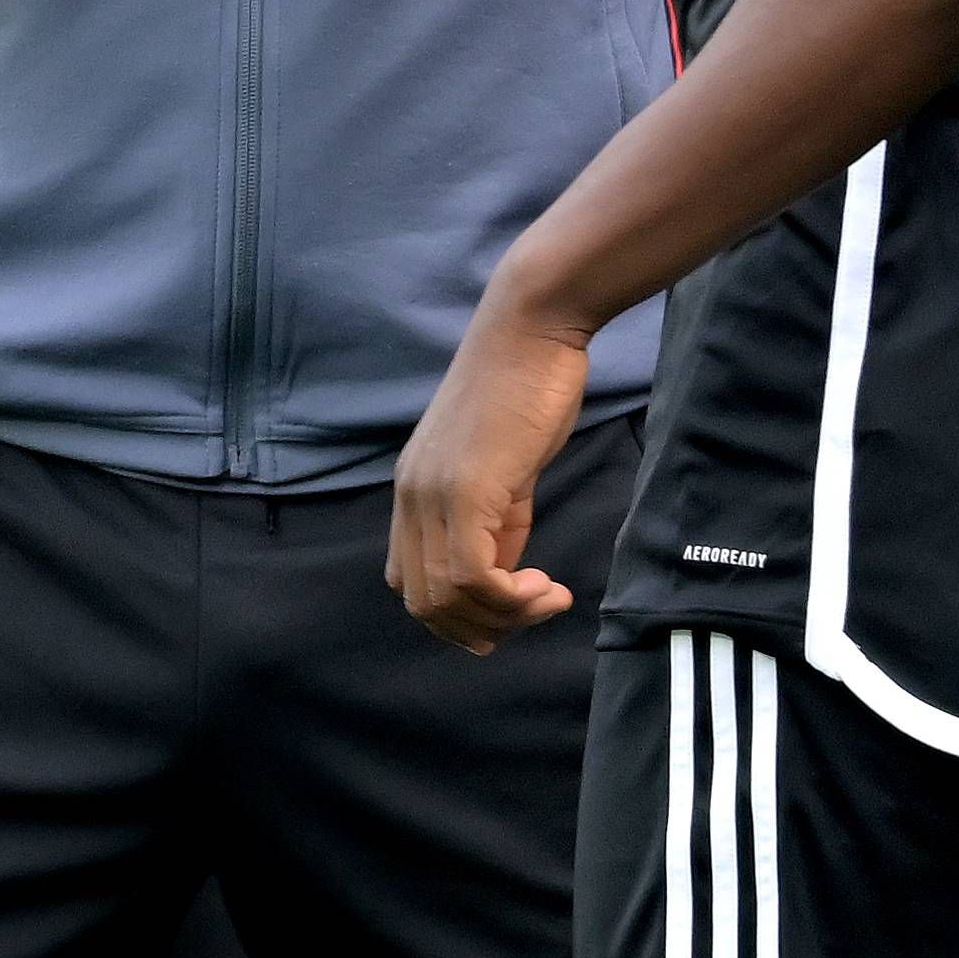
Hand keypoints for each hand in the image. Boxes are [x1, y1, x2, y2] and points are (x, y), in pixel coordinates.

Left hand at [391, 284, 593, 648]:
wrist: (533, 331)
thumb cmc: (528, 390)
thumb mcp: (505, 471)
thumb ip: (496, 524)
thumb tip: (503, 576)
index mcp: (413, 492)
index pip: (410, 583)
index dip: (457, 615)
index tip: (512, 607)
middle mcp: (410, 498)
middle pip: (423, 603)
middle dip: (482, 626)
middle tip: (535, 611)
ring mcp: (432, 495)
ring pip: (446, 597)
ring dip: (505, 616)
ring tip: (548, 598)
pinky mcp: (465, 491)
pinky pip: (472, 576)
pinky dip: (511, 598)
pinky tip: (546, 586)